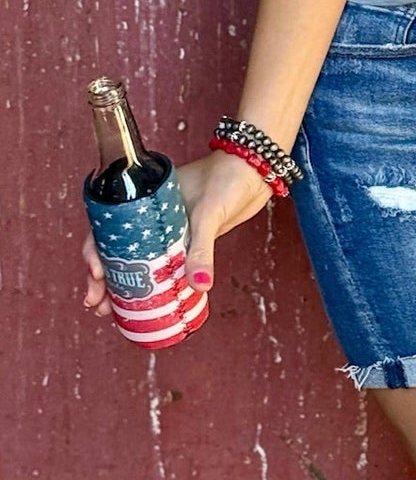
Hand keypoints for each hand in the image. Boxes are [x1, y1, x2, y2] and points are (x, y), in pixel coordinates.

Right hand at [81, 150, 274, 318]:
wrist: (256, 169)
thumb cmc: (228, 178)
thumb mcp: (207, 213)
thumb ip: (202, 249)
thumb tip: (199, 286)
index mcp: (145, 201)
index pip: (108, 228)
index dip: (95, 252)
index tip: (96, 274)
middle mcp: (151, 217)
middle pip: (117, 250)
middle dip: (103, 278)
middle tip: (96, 303)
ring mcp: (170, 230)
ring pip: (139, 261)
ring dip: (123, 285)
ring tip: (109, 310)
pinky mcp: (189, 240)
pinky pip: (164, 265)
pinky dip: (153, 283)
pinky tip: (147, 303)